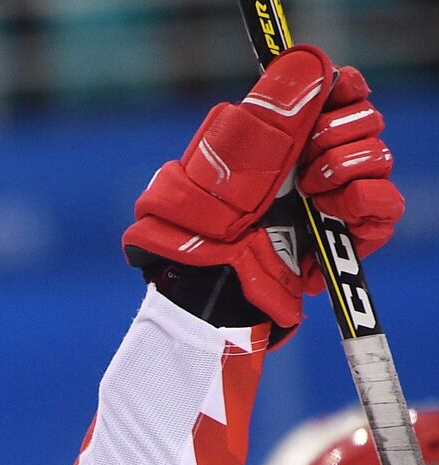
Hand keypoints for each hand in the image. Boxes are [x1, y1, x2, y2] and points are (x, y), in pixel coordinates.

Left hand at [122, 46, 401, 327]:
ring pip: (380, 158)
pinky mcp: (348, 234)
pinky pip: (386, 205)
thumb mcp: (237, 145)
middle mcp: (313, 161)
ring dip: (346, 170)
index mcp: (288, 134)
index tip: (332, 97)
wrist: (216, 267)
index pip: (342, 92)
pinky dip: (364, 203)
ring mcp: (332, 198)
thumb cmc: (212, 210)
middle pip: (367, 122)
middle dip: (338, 135)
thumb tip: (314, 63)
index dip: (345, 90)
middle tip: (304, 162)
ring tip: (309, 194)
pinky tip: (332, 212)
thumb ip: (279, 102)